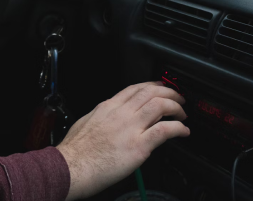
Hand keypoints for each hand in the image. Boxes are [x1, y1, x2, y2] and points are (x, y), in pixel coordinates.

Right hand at [56, 81, 189, 199]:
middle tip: (178, 98)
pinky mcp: (138, 146)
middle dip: (169, 92)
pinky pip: (164, 130)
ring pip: (160, 105)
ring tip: (183, 113)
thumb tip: (109, 119)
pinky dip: (178, 128)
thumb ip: (102, 117)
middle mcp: (121, 113)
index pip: (134, 88)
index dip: (152, 85)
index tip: (160, 87)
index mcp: (108, 107)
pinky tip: (183, 131)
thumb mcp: (86, 122)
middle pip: (151, 92)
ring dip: (176, 107)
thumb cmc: (74, 152)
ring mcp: (130, 128)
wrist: (70, 167)